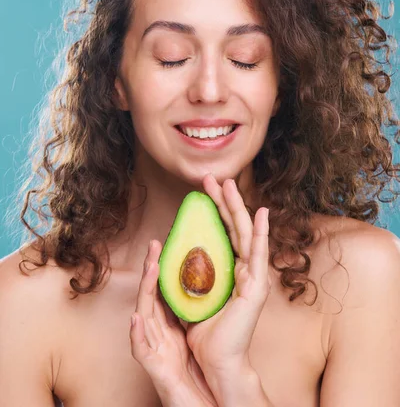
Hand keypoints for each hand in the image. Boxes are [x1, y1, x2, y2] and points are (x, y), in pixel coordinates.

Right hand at [129, 239, 217, 405]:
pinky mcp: (154, 368)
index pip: (162, 291)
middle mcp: (156, 333)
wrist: (200, 403)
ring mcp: (153, 349)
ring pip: (143, 316)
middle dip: (151, 270)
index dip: (160, 267)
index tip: (164, 243)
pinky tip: (136, 318)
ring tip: (150, 268)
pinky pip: (141, 350)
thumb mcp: (192, 332)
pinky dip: (136, 333)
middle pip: (151, 296)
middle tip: (155, 244)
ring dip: (145, 291)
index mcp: (167, 324)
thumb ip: (191, 309)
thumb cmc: (194, 370)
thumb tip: (205, 279)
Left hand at [185, 174, 270, 377]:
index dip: (216, 209)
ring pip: (245, 233)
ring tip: (229, 184)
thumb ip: (187, 274)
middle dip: (224, 201)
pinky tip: (262, 213)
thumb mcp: (191, 294)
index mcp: (231, 270)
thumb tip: (168, 254)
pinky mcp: (257, 287)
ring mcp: (253, 277)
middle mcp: (244, 270)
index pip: (223, 232)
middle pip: (234, 227)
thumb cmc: (203, 331)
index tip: (205, 190)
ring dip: (237, 207)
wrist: (215, 360)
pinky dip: (261, 232)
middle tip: (213, 178)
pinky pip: (258, 253)